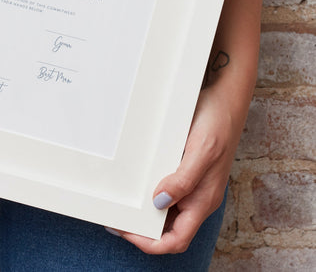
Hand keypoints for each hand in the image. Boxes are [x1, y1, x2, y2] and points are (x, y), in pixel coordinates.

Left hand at [107, 86, 239, 253]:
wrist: (226, 99)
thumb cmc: (218, 123)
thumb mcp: (201, 151)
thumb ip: (183, 180)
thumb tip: (159, 202)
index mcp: (203, 200)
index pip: (176, 239)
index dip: (150, 243)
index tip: (126, 231)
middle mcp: (198, 198)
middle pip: (169, 230)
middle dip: (142, 231)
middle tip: (116, 219)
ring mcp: (193, 185)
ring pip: (167, 212)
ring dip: (145, 213)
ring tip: (122, 206)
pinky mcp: (187, 171)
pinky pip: (167, 192)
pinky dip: (150, 195)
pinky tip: (136, 186)